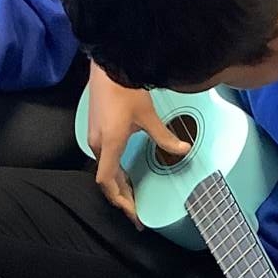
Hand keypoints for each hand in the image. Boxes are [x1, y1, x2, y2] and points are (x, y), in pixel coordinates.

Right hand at [85, 63, 186, 221]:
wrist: (109, 64)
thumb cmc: (125, 88)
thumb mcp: (148, 115)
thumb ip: (165, 137)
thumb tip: (184, 151)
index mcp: (109, 143)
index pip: (108, 182)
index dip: (121, 200)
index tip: (134, 214)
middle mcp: (97, 143)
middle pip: (107, 180)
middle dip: (122, 198)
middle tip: (137, 214)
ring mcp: (94, 135)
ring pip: (105, 169)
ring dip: (119, 185)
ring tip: (133, 197)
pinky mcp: (97, 128)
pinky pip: (104, 158)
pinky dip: (115, 171)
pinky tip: (126, 173)